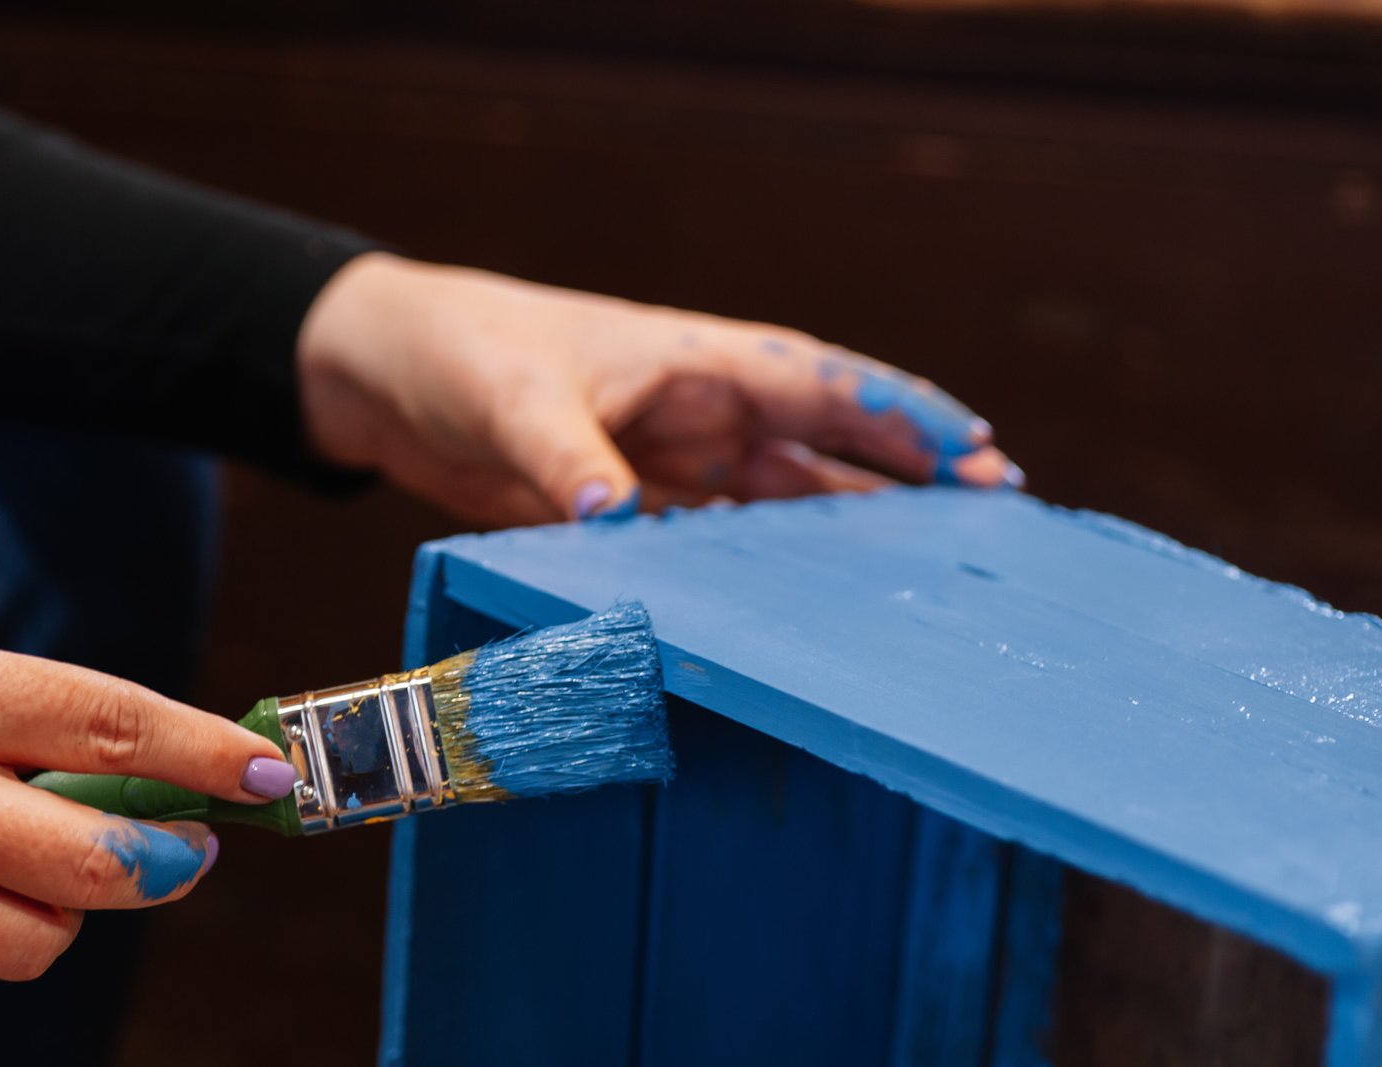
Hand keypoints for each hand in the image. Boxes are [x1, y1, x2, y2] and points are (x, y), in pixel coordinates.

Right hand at [0, 572, 293, 992]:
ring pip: (29, 941)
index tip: (270, 772)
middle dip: (169, 863)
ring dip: (72, 913)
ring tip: (58, 869)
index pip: (116, 725)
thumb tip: (130, 761)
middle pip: (92, 862)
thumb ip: (19, 708)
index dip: (210, 754)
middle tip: (190, 846)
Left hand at [297, 253, 1020, 525]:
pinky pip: (721, 546)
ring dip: (851, 533)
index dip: (901, 415)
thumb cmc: (462, 353)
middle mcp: (703, 412)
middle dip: (909, 479)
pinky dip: (766, 574)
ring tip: (924, 577)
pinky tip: (804, 613)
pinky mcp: (638, 512)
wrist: (389, 376)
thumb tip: (619, 521)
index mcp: (696, 361)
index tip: (976, 452)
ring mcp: (677, 465)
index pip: (821, 384)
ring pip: (787, 502)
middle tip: (992, 520)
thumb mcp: (515, 401)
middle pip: (828, 448)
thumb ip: (570, 461)